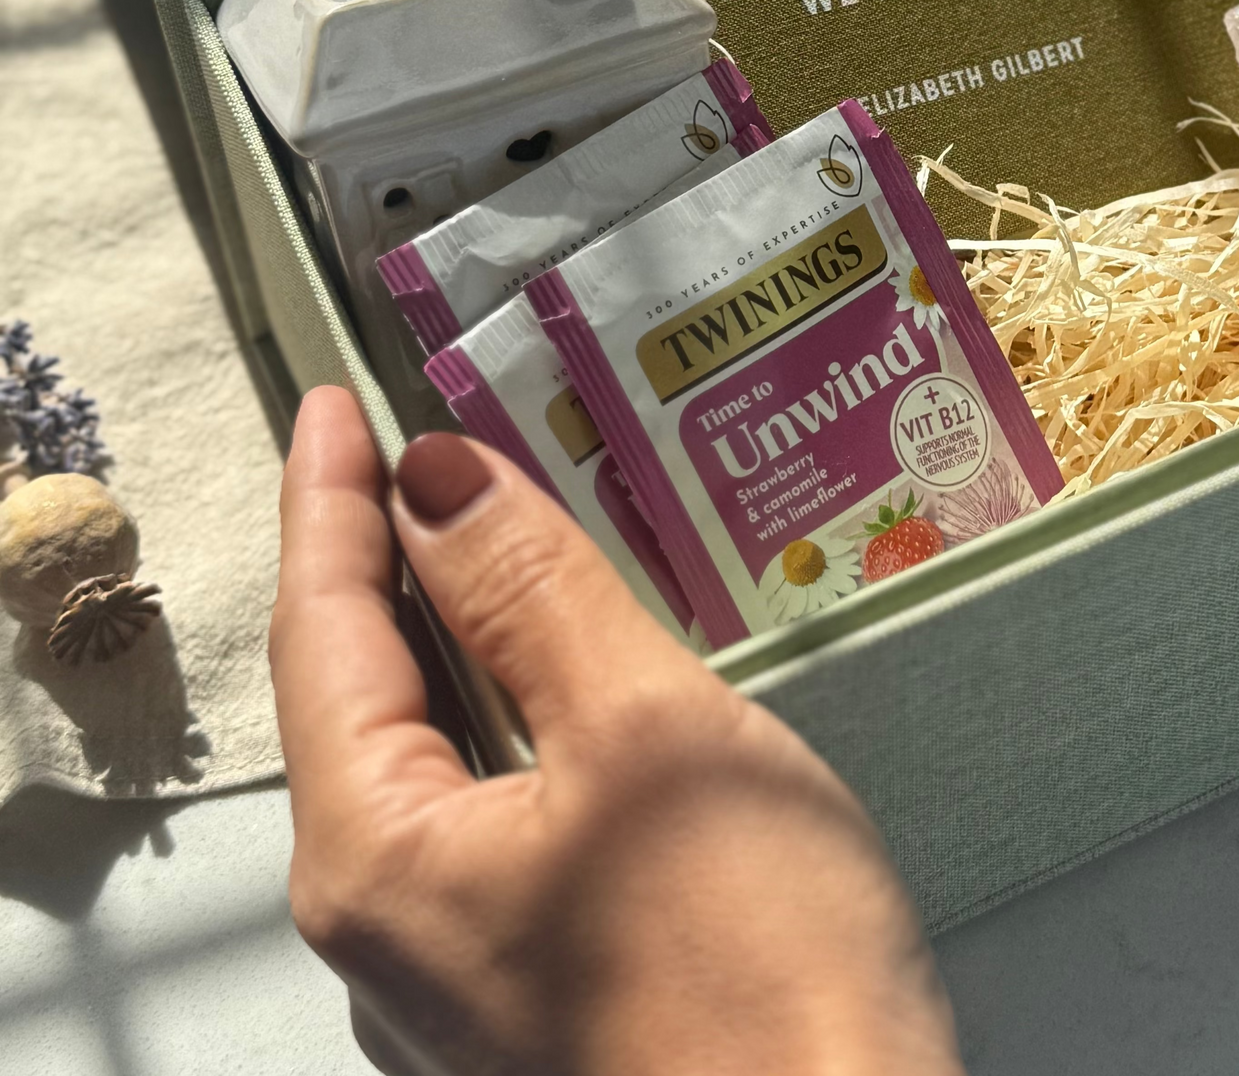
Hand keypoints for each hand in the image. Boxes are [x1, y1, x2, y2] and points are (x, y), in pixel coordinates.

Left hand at [270, 387, 961, 1075]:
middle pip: (362, 702)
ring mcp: (456, 977)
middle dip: (388, 564)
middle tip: (415, 453)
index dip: (328, 502)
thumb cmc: (756, 969)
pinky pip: (487, 819)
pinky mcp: (532, 993)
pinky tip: (566, 683)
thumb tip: (436, 483)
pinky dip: (511, 722)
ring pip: (430, 763)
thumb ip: (531, 595)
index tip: (334, 406)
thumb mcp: (648, 733)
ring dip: (458, 642)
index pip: (323, 634)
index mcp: (377, 861)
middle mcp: (387, 932)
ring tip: (491, 543)